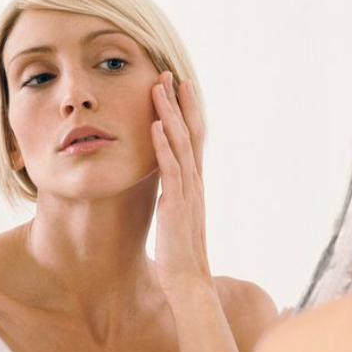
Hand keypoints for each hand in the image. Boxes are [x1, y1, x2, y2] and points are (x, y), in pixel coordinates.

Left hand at [150, 71, 209, 293]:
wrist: (189, 278)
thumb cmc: (181, 247)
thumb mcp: (179, 212)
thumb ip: (176, 191)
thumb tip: (167, 176)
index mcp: (196, 181)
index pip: (195, 137)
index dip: (189, 110)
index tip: (181, 86)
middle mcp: (195, 180)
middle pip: (192, 132)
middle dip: (182, 101)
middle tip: (172, 73)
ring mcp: (188, 191)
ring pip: (181, 143)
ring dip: (170, 114)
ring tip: (160, 88)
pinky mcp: (175, 204)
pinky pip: (170, 169)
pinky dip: (163, 145)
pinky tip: (155, 126)